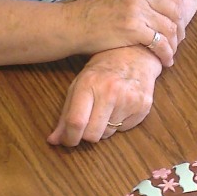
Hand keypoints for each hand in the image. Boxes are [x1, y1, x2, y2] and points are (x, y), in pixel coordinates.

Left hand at [47, 46, 161, 146]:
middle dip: (86, 136)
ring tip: (106, 109)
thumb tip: (53, 141)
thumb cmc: (103, 69)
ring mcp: (129, 100)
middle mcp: (110, 91)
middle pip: (92, 135)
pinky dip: (118, 124)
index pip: (76, 122)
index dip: (69, 138)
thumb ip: (66, 114)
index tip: (67, 141)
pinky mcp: (143, 107)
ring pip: (108, 134)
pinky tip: (120, 107)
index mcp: (89, 83)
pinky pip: (124, 130)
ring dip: (103, 128)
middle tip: (86, 127)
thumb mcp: (79, 85)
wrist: (135, 54)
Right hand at [69, 0, 183, 66]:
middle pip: (175, 13)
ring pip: (169, 29)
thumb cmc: (95, 8)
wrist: (74, 24)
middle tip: (177, 42)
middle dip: (180, 30)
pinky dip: (166, 54)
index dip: (180, 15)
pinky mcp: (133, 29)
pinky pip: (159, 43)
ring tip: (170, 54)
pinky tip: (165, 61)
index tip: (177, 27)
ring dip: (173, 45)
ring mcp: (137, 10)